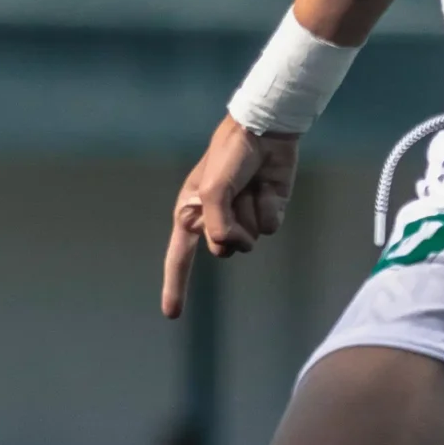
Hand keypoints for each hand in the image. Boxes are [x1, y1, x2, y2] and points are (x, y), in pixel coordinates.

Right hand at [161, 117, 299, 318]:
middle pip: (225, 248)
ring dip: (251, 210)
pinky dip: (270, 206)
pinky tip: (268, 186)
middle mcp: (218, 220)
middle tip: (234, 196)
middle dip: (232, 227)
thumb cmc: (230, 154)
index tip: (172, 314)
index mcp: (193, 213)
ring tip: (251, 184)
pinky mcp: (269, 211)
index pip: (180, 257)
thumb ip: (217, 224)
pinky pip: (271, 226)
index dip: (176, 286)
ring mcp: (245, 217)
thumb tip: (234, 245)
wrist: (265, 130)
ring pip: (251, 238)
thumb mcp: (212, 189)